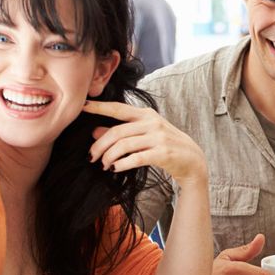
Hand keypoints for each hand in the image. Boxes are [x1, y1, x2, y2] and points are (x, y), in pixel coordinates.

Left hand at [83, 100, 208, 185]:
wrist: (192, 160)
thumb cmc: (164, 146)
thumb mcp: (144, 135)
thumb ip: (121, 132)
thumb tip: (94, 131)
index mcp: (146, 114)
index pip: (118, 108)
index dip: (99, 107)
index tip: (82, 107)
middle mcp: (152, 123)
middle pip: (117, 131)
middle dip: (99, 145)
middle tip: (91, 157)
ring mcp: (159, 137)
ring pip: (124, 145)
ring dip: (109, 157)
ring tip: (103, 165)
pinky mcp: (163, 153)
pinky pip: (135, 158)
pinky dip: (122, 164)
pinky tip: (115, 168)